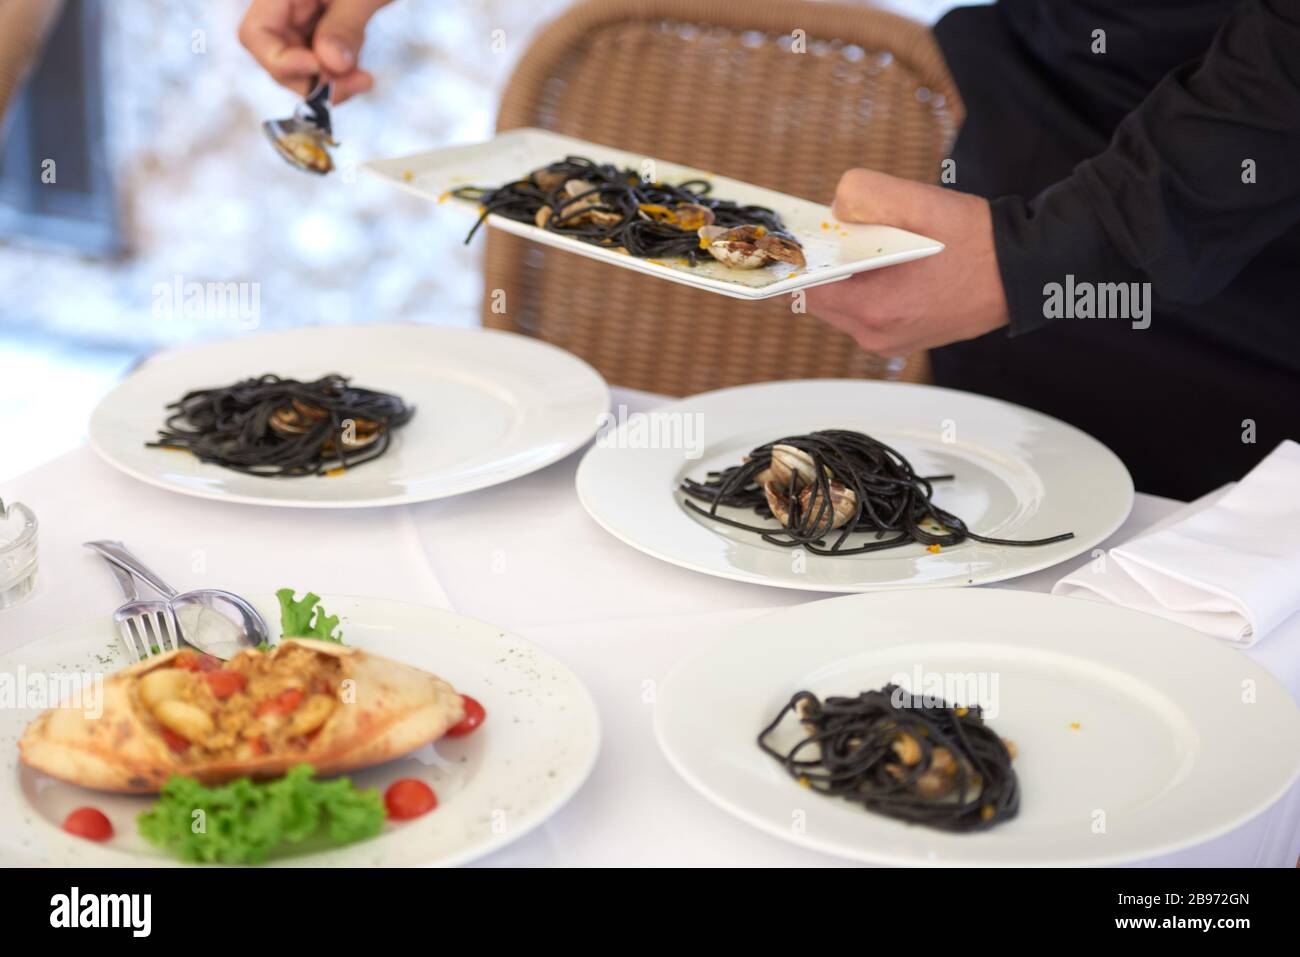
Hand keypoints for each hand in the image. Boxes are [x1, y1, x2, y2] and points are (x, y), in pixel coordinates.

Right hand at [238, 0, 392, 102]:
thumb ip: (345, 26)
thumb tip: (330, 65)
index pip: (255, 34)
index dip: (280, 62)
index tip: (318, 69)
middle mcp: (283, 9)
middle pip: (278, 60)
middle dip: (315, 81)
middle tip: (355, 84)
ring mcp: (300, 24)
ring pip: (302, 71)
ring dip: (333, 82)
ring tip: (362, 74)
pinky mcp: (319, 36)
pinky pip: (321, 67)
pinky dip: (340, 76)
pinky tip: (360, 71)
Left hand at [806, 168, 1009, 355]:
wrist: (1024, 271)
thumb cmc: (977, 241)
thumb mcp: (917, 202)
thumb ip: (864, 194)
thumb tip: (834, 209)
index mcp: (873, 308)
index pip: (808, 285)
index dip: (804, 256)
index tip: (805, 235)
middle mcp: (878, 334)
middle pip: (823, 296)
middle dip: (831, 263)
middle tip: (852, 233)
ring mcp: (891, 342)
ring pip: (845, 304)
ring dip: (852, 274)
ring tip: (880, 247)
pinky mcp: (905, 339)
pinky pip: (869, 311)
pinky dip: (871, 286)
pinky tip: (894, 263)